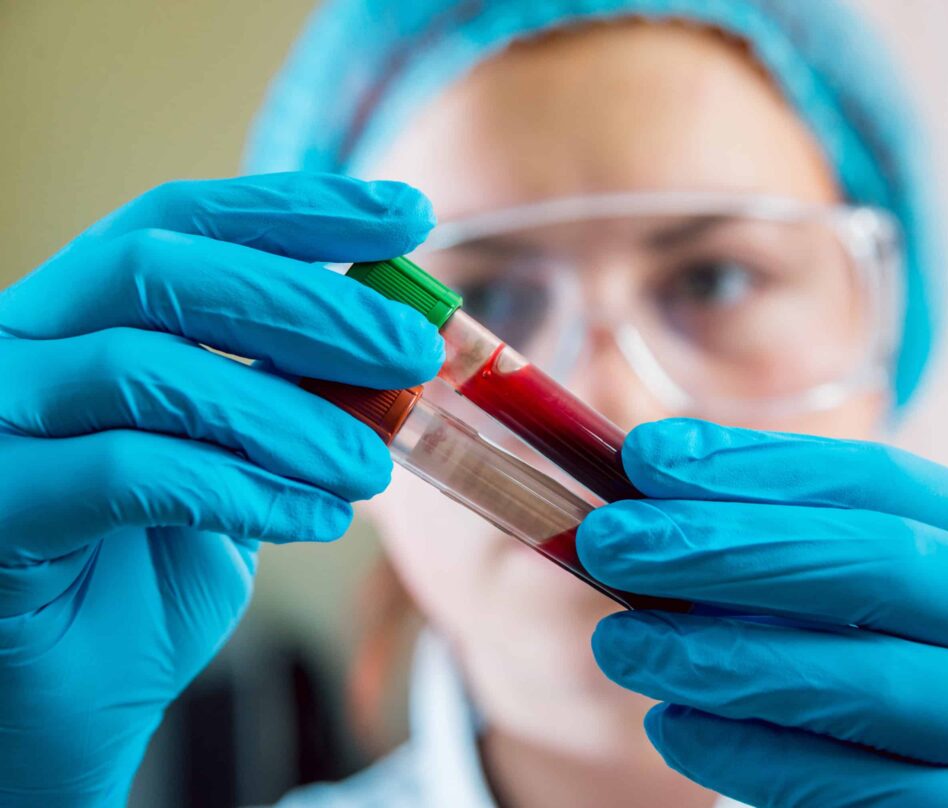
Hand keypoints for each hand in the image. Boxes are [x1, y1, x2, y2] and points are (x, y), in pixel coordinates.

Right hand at [0, 173, 442, 805]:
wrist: (74, 695)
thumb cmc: (158, 564)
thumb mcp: (242, 460)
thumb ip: (294, 394)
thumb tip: (397, 339)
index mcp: (87, 312)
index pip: (189, 220)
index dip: (301, 208)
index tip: (408, 215)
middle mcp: (23, 341)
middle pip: (165, 268)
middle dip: (310, 305)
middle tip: (412, 351)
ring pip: (146, 370)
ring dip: (290, 416)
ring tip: (372, 468)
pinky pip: (128, 472)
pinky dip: (243, 490)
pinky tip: (317, 518)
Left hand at [578, 419, 947, 806]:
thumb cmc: (904, 646)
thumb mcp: (872, 578)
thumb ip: (778, 539)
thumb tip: (645, 488)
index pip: (873, 483)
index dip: (752, 466)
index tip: (645, 455)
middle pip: (874, 564)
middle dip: (725, 547)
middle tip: (607, 542)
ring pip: (861, 686)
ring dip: (717, 658)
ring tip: (618, 643)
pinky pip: (858, 790)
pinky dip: (751, 755)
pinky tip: (673, 726)